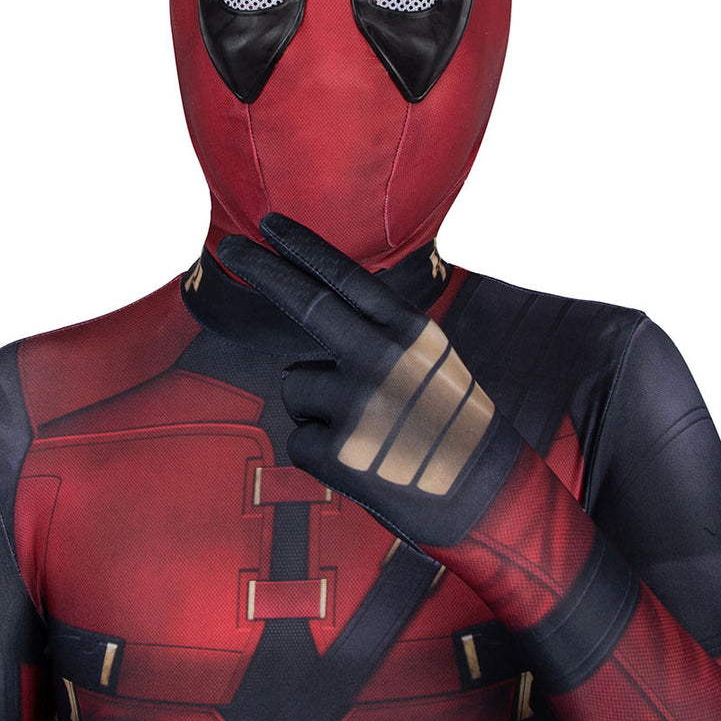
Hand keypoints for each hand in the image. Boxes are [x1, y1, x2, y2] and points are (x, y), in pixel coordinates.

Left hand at [217, 214, 520, 548]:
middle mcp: (381, 357)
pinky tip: (364, 465)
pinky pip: (300, 439)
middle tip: (231, 245)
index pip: (345, 277)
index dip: (303, 247)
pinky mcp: (337, 451)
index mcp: (409, 333)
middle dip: (262, 268)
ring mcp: (356, 403)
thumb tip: (321, 316)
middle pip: (306, 302)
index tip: (269, 223)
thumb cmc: (454, 427)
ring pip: (297, 386)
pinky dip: (321, 453)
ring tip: (369, 434)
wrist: (489, 498)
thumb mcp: (429, 362)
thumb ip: (381, 336)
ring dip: (317, 408)